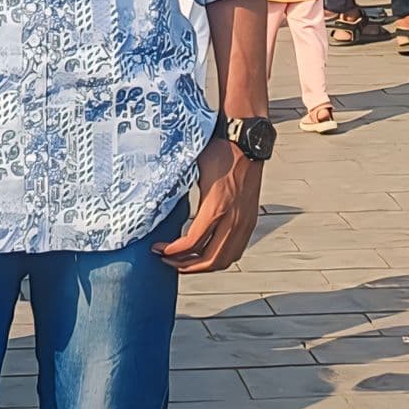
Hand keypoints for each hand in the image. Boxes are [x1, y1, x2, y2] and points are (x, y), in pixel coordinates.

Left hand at [155, 132, 263, 272]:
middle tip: (168, 261)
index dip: (173, 251)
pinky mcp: (249, 222)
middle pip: (210, 259)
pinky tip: (206, 253)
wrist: (247, 143)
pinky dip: (219, 258)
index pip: (193, 242)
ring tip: (185, 261)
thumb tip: (158, 204)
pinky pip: (235, 251)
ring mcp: (244, 223)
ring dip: (204, 266)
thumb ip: (180, 191)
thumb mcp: (194, 170)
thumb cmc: (220, 152)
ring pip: (225, 259)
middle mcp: (233, 219)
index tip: (159, 250)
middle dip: (185, 265)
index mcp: (216, 207)